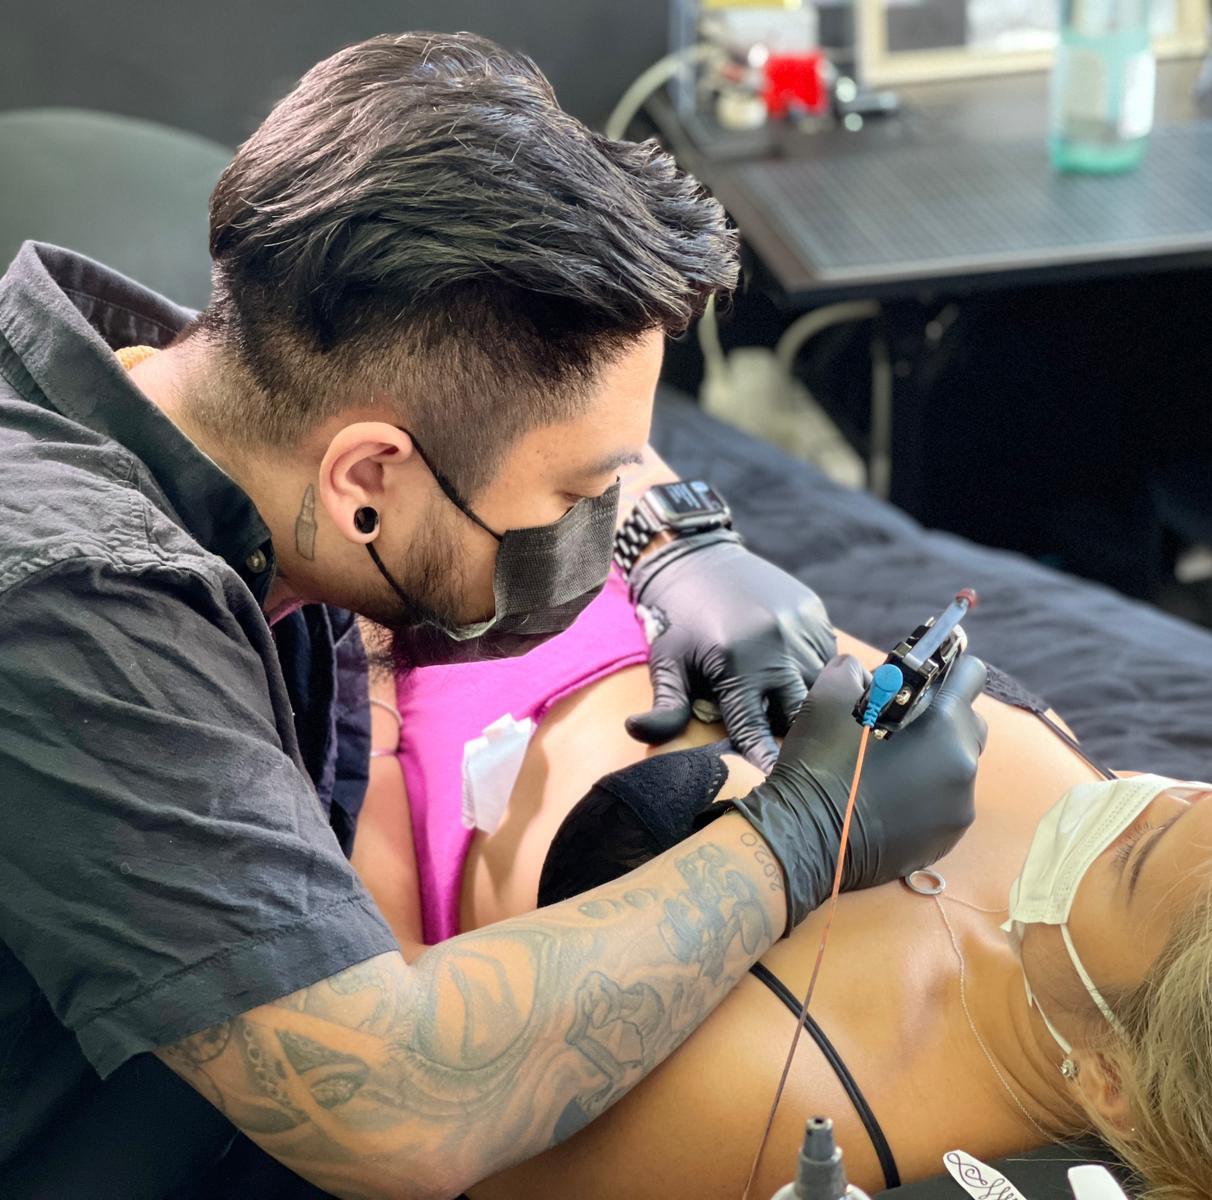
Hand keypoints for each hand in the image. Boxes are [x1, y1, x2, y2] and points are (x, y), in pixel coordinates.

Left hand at [626, 531, 836, 771]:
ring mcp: (801, 626)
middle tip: (800, 756)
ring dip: (814, 705)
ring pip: (823, 684)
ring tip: (806, 722)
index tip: (778, 783)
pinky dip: (819, 675)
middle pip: (804, 711)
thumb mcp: (666, 661)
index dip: (767, 759)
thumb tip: (636, 732)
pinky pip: (828, 656)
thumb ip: (665, 704)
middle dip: (801, 736)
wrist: (699, 557)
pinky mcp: (814, 612)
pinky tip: (804, 681)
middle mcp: (777, 644)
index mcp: (737, 662)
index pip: (757, 727)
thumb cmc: (677, 619)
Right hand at [710, 652, 987, 933]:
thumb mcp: (826, 700)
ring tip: (892, 762)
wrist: (804, 840)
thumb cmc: (820, 765)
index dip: (947, 668)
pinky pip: (948, 800)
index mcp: (943, 729)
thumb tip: (863, 672)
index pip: (971, 676)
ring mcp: (958, 808)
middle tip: (900, 721)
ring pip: (959, 764)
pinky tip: (892, 794)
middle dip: (942, 714)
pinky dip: (928, 791)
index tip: (924, 674)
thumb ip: (852, 672)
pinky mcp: (945, 838)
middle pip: (969, 723)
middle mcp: (964, 769)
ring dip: (935, 755)